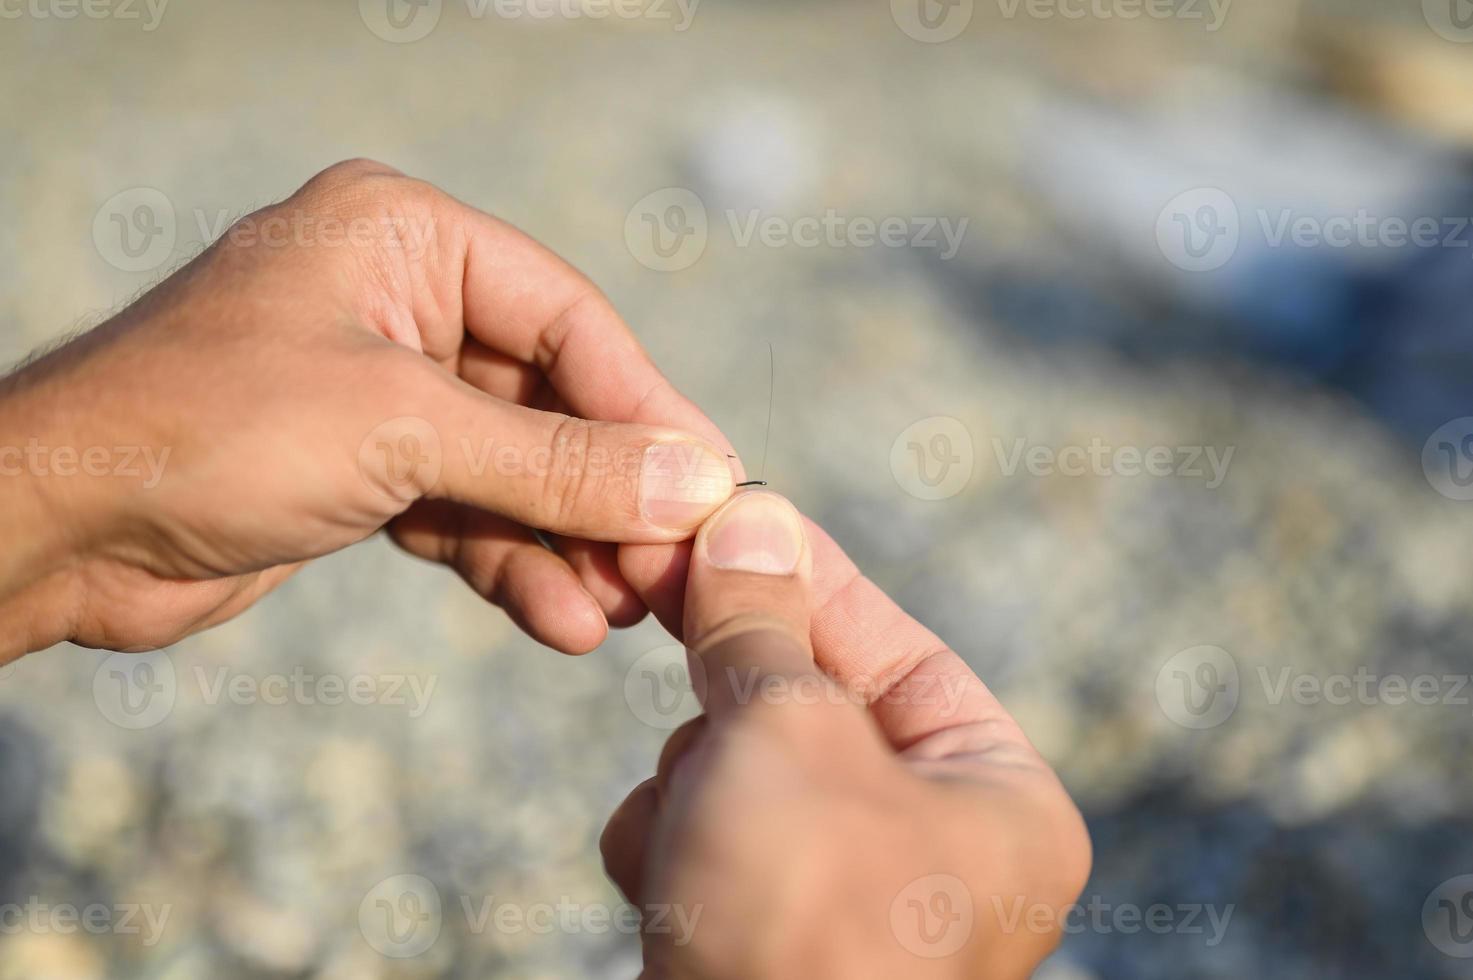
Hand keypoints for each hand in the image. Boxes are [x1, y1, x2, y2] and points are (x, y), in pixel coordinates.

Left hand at [0, 160, 737, 659]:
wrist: (56, 528)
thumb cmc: (204, 430)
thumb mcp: (402, 432)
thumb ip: (555, 461)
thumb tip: (693, 484)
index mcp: (407, 236)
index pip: (567, 320)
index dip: (647, 409)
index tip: (713, 488)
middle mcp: (401, 302)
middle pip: (550, 400)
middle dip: (609, 493)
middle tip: (674, 572)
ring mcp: (383, 390)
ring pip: (515, 468)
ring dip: (569, 543)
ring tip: (622, 613)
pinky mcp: (365, 469)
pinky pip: (469, 513)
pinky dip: (514, 564)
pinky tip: (561, 620)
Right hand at [602, 492, 1090, 976]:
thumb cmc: (798, 924)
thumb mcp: (784, 736)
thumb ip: (760, 621)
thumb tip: (749, 512)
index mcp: (996, 798)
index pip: (892, 641)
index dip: (800, 569)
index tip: (725, 507)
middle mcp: (935, 848)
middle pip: (807, 701)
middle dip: (732, 690)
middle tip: (654, 587)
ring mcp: (845, 897)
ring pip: (739, 766)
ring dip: (693, 779)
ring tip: (693, 832)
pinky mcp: (765, 935)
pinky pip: (707, 838)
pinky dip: (670, 847)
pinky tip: (668, 890)